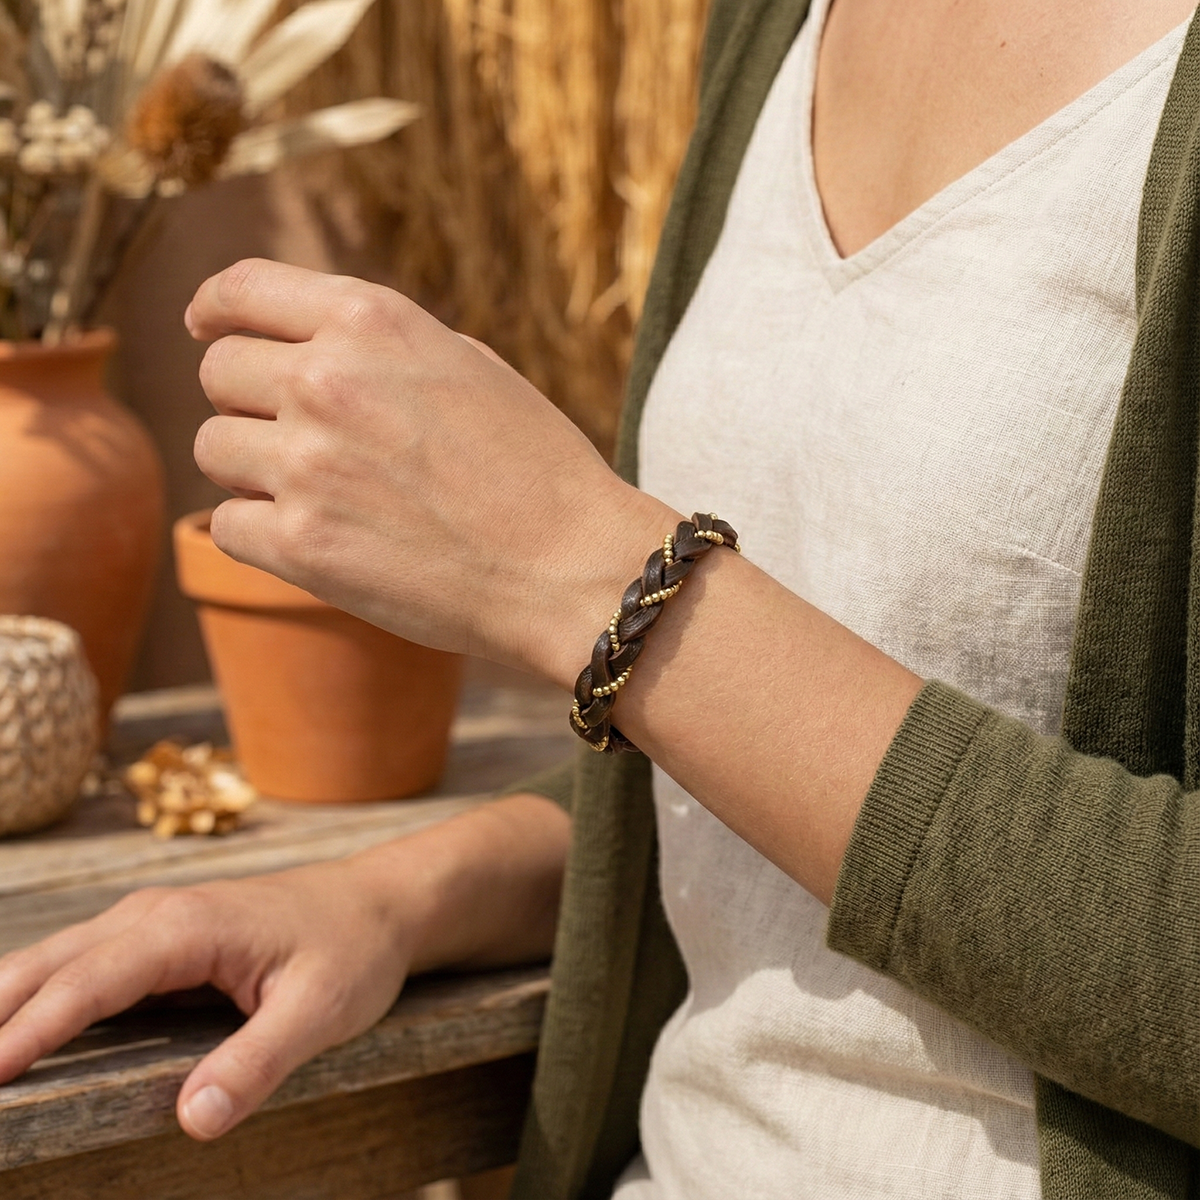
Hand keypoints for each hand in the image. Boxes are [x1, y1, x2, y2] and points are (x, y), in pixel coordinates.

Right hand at [0, 859, 417, 1139]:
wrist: (379, 903)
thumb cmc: (353, 950)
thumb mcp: (322, 1009)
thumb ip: (257, 1062)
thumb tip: (191, 1122)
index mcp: (186, 927)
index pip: (88, 982)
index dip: (30, 1030)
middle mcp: (155, 915)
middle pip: (48, 964)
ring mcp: (153, 923)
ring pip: (55, 961)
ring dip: (6, 1005)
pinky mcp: (158, 942)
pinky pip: (83, 969)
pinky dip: (40, 999)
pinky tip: (18, 1039)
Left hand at [187, 259, 674, 685]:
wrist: (571, 567)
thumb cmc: (536, 469)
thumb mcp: (466, 365)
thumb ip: (378, 345)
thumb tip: (303, 346)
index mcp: (371, 320)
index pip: (242, 290)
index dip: (213, 310)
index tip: (205, 326)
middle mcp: (327, 379)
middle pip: (218, 372)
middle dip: (247, 403)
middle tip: (299, 439)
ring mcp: (308, 462)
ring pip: (213, 449)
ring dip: (253, 470)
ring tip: (320, 496)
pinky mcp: (302, 544)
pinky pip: (226, 525)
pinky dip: (261, 534)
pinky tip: (316, 541)